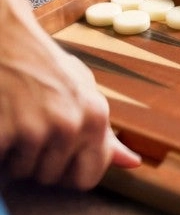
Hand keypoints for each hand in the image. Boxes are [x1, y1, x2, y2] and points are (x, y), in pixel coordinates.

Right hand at [0, 0, 140, 189]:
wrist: (5, 36)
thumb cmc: (42, 64)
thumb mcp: (82, 89)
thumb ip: (104, 130)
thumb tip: (132, 162)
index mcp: (95, 116)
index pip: (88, 178)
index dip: (68, 173)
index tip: (58, 158)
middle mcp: (71, 124)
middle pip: (53, 178)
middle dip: (38, 162)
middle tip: (31, 130)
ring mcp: (36, 128)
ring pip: (24, 172)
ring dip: (15, 155)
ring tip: (16, 122)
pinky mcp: (5, 131)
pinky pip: (0, 164)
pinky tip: (3, 123)